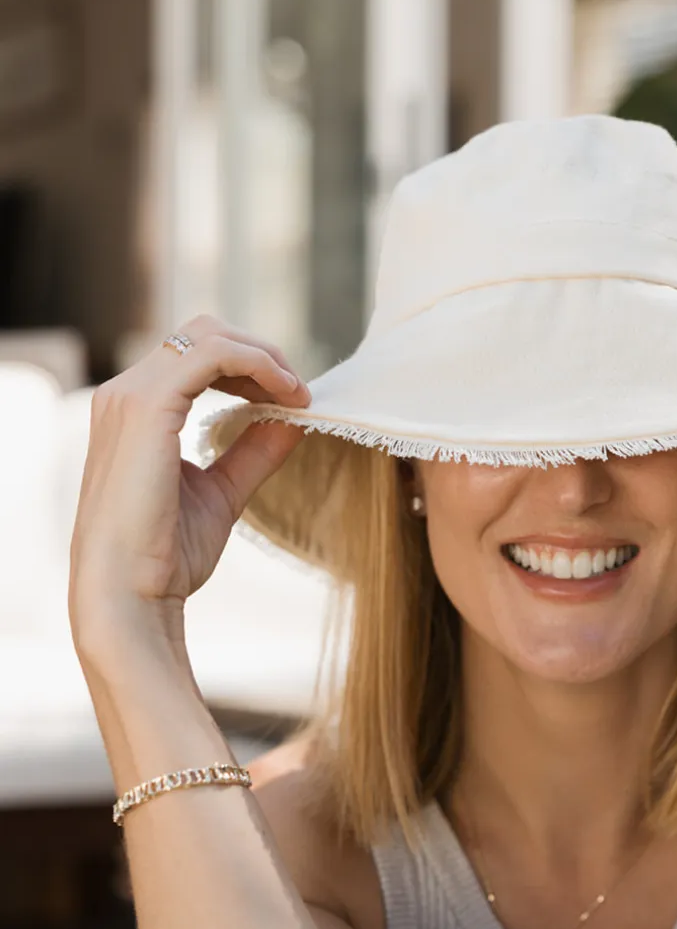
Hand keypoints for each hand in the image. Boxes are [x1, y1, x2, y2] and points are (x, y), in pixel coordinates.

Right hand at [69, 315, 310, 652]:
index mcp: (136, 412)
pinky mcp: (147, 407)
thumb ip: (253, 453)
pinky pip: (214, 354)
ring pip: (209, 335)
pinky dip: (259, 365)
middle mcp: (125, 394)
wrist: (129, 595)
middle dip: (261, 355)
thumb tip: (291, 421)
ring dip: (265, 358)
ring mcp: (131, 396)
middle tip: (299, 393)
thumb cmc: (165, 555)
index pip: (197, 357)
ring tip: (298, 395)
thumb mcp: (222, 492)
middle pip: (204, 334)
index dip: (252, 369)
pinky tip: (287, 396)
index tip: (293, 401)